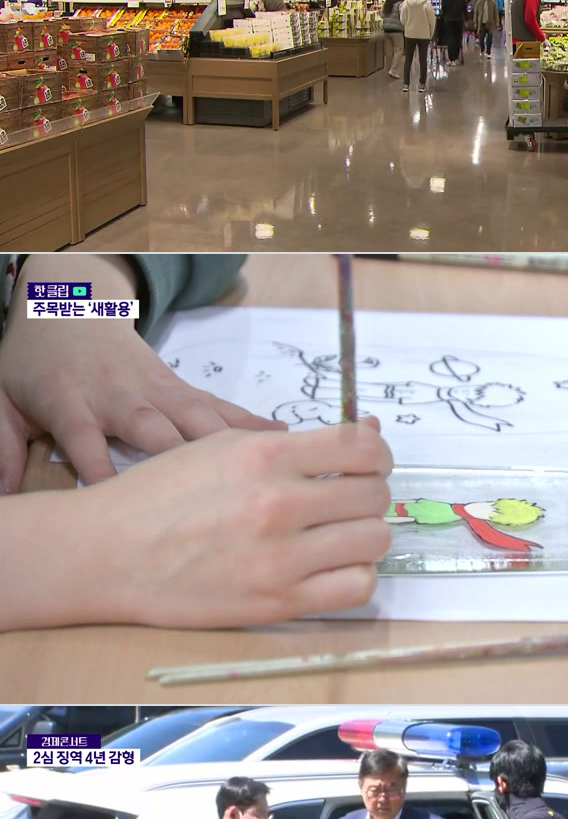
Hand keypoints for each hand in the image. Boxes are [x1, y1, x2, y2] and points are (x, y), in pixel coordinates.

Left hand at [0, 260, 286, 495]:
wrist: (68, 304)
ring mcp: (156, 391)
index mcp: (71, 401)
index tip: (124, 514)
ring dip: (231, 451)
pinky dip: (252, 426)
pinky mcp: (180, 389)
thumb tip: (2, 497)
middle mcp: (120, 396)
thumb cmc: (34, 364)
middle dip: (183, 466)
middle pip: (155, 432)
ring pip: (198, 421)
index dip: (104, 477)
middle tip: (216, 505)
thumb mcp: (3, 400)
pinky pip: (221, 409)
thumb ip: (0, 447)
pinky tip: (288, 443)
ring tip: (270, 480)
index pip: (88, 444)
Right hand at [3, 421, 393, 630]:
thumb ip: (292, 444)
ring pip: (374, 542)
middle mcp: (277, 504)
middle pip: (374, 496)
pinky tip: (331, 568)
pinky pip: (355, 588)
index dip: (376, 456)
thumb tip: (368, 436)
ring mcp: (280, 558)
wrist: (108, 553)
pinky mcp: (277, 603)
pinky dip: (355, 576)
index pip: (362, 448)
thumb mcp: (219, 447)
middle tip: (346, 504)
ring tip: (337, 537)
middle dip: (368, 496)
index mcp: (263, 455)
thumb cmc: (159, 497)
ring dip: (365, 537)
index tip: (367, 465)